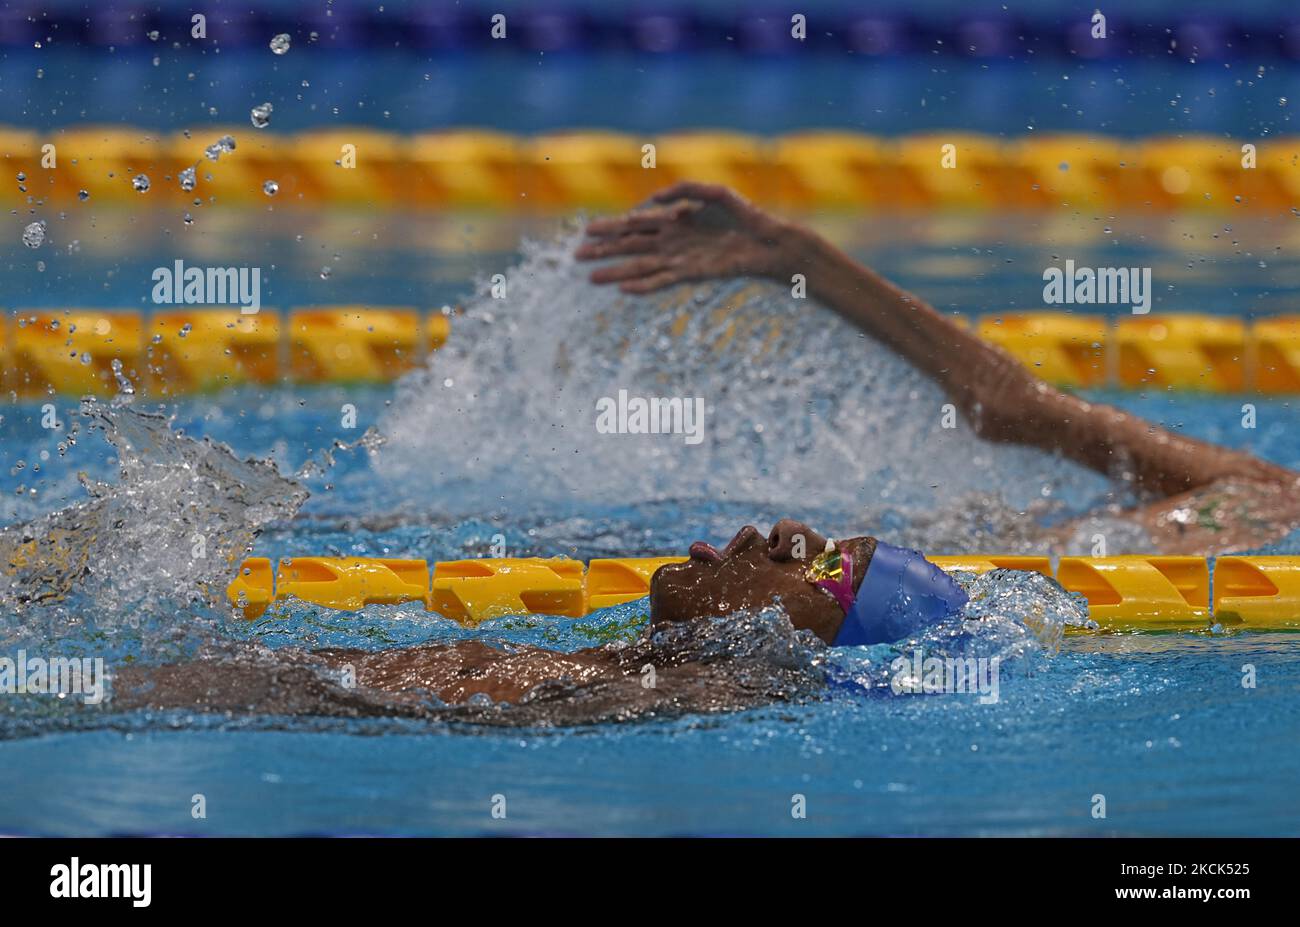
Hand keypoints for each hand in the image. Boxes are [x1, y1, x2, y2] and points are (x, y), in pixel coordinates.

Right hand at [575, 182, 803, 293]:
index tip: (587, 229)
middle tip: (577, 254)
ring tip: (592, 278)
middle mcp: (672, 240)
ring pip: (640, 265)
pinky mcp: (693, 274)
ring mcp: (680, 258)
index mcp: (674, 219)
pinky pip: (662, 281)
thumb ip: (683, 190)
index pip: (635, 223)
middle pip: (631, 245)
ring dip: (616, 271)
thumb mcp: (713, 192)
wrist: (768, 240)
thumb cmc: (743, 214)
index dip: (611, 226)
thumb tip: (654, 199)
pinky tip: (623, 289)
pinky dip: (643, 285)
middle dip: (604, 249)